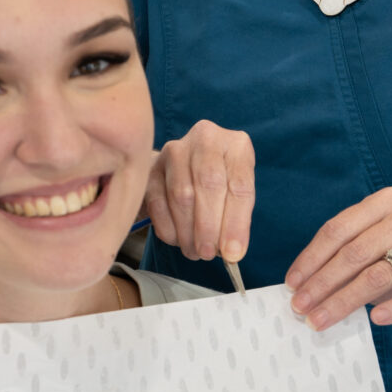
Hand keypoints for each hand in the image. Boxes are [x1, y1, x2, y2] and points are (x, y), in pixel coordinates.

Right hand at [143, 120, 255, 262]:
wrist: (189, 165)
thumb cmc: (221, 182)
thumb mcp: (237, 193)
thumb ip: (236, 219)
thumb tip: (232, 252)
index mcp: (236, 144)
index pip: (239, 184)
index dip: (236, 222)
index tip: (233, 252)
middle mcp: (206, 138)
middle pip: (208, 184)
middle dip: (209, 227)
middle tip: (208, 254)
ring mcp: (176, 150)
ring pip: (181, 195)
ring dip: (188, 231)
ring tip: (195, 250)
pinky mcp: (152, 166)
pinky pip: (158, 202)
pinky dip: (168, 227)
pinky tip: (177, 239)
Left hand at [284, 187, 391, 331]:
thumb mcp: (378, 249)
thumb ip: (347, 257)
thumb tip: (304, 285)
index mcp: (386, 202)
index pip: (339, 229)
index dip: (312, 257)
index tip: (292, 282)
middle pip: (354, 252)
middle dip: (322, 282)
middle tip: (300, 306)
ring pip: (377, 274)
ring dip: (343, 301)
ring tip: (320, 319)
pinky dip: (391, 309)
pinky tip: (374, 320)